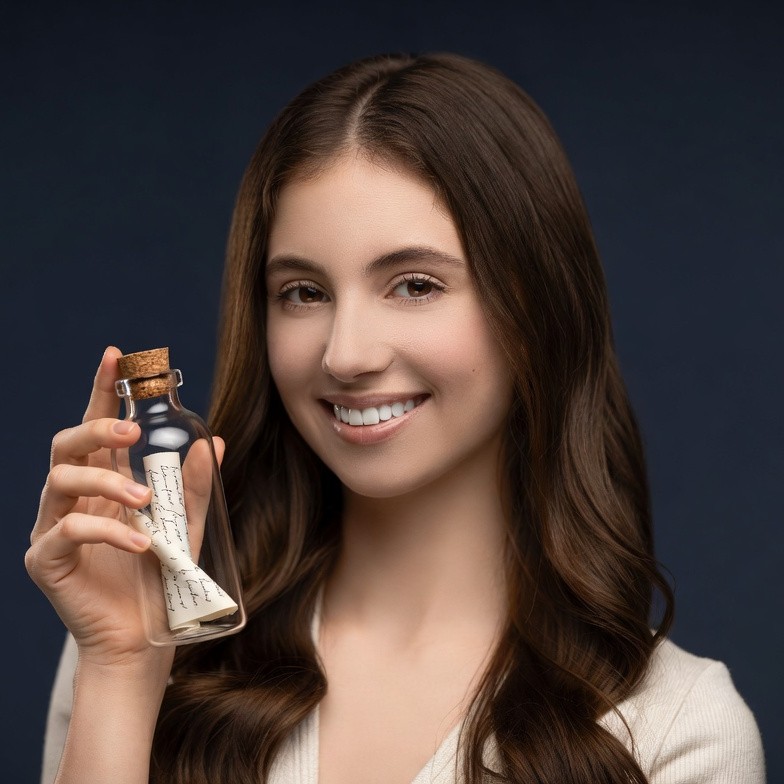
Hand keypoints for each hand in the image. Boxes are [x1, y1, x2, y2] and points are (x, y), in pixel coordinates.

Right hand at [25, 347, 222, 673]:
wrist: (144, 639)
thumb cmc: (161, 578)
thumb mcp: (187, 525)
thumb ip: (196, 486)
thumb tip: (215, 441)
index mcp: (104, 481)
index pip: (97, 426)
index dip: (102, 389)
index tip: (117, 355)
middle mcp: (73, 497)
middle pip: (67, 444)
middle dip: (97, 427)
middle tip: (131, 430)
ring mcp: (53, 527)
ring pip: (61, 480)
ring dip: (107, 483)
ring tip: (146, 503)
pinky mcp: (44, 560)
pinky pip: (66, 531)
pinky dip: (107, 531)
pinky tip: (140, 544)